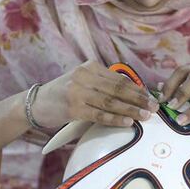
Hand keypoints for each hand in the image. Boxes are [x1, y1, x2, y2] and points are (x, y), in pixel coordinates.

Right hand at [33, 61, 158, 127]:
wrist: (35, 103)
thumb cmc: (62, 93)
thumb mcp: (81, 80)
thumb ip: (102, 83)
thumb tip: (131, 92)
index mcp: (89, 67)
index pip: (119, 78)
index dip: (137, 88)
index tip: (151, 96)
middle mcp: (85, 77)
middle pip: (118, 89)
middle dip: (139, 98)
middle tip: (154, 106)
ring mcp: (79, 92)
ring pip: (111, 102)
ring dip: (131, 109)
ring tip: (145, 115)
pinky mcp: (74, 109)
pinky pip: (100, 115)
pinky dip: (115, 119)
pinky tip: (128, 122)